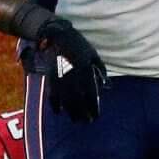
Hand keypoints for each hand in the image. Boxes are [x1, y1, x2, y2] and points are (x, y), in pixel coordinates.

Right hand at [12, 2, 108, 122]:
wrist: (56, 36)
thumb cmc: (79, 45)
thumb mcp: (94, 55)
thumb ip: (100, 70)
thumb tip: (107, 87)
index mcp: (85, 70)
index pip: (90, 93)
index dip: (93, 106)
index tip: (96, 116)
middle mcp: (72, 75)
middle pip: (78, 99)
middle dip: (82, 112)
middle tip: (87, 122)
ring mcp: (60, 76)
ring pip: (65, 99)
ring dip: (70, 111)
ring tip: (76, 120)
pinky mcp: (50, 76)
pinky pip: (52, 93)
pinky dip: (54, 104)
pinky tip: (58, 112)